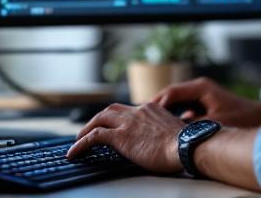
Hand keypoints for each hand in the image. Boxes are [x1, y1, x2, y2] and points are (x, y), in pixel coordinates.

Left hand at [66, 102, 184, 172]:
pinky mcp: (121, 136)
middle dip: (98, 119)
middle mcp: (138, 111)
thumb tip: (164, 140)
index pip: (128, 110)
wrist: (186, 146)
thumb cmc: (186, 144)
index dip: (118, 118)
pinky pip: (94, 137)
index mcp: (151, 109)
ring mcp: (128, 122)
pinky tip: (74, 152)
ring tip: (78, 140)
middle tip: (90, 129)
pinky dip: (81, 143)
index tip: (113, 126)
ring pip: (99, 119)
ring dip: (86, 129)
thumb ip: (164, 131)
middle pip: (111, 109)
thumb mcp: (174, 131)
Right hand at [151, 77, 260, 127]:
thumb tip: (172, 131)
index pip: (171, 92)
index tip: (146, 115)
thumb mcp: (214, 124)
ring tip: (152, 123)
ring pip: (177, 101)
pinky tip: (169, 127)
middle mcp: (200, 88)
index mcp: (201, 87)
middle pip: (171, 95)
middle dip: (157, 106)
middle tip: (142, 118)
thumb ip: (192, 126)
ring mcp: (203, 95)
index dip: (157, 104)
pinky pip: (185, 107)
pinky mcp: (205, 103)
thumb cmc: (242, 118)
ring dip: (166, 111)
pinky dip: (176, 115)